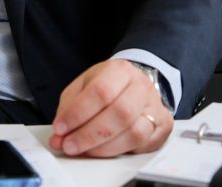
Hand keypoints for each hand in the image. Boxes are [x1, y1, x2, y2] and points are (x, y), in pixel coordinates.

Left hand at [48, 59, 172, 157]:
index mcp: (120, 70)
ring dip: (104, 147)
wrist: (134, 85)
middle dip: (90, 135)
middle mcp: (141, 86)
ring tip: (84, 150)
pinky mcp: (163, 127)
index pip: (100, 92)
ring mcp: (155, 107)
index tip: (61, 128)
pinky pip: (142, 145)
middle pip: (119, 114)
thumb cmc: (107, 86)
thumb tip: (58, 137)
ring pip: (134, 133)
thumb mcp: (83, 87)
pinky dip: (118, 151)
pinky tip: (103, 150)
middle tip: (70, 145)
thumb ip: (68, 110)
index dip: (78, 114)